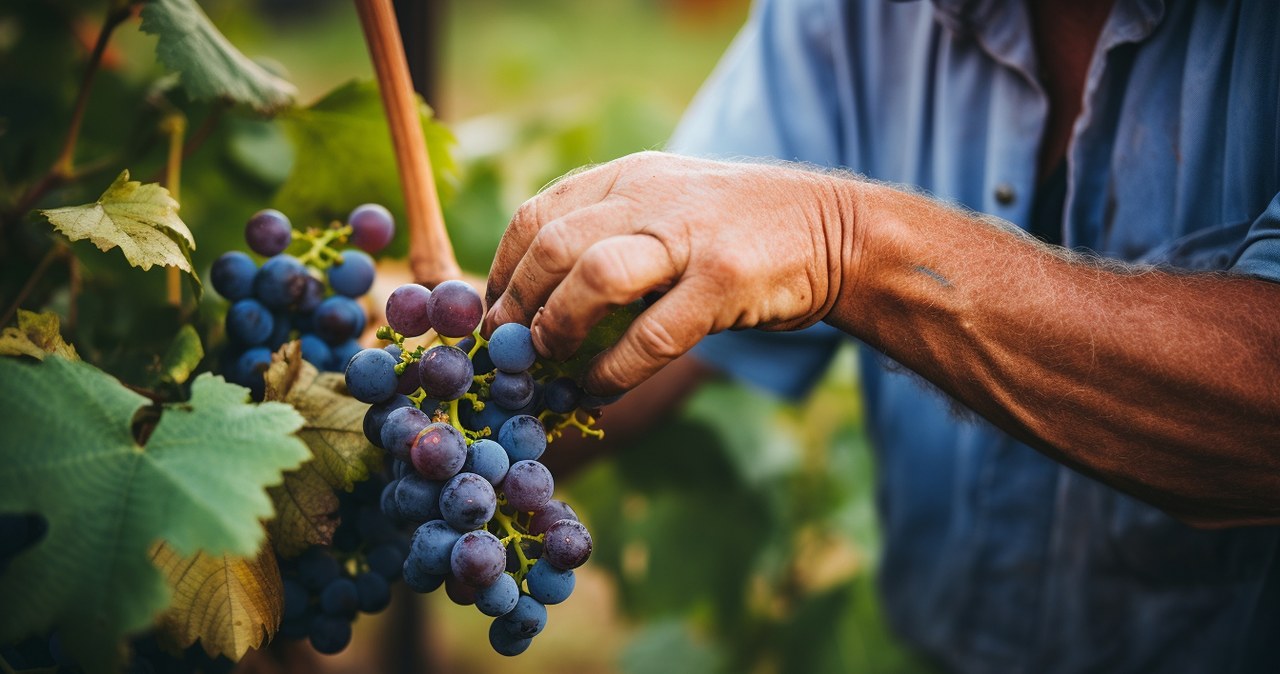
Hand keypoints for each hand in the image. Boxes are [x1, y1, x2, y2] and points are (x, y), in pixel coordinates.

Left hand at [483, 151, 857, 394]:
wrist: (837, 231)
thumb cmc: (738, 233)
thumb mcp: (669, 208)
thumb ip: (611, 236)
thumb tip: (536, 307)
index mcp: (629, 177)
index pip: (538, 215)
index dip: (502, 271)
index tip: (494, 316)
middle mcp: (652, 196)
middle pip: (552, 245)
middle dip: (517, 305)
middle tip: (507, 350)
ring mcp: (690, 236)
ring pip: (593, 277)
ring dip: (557, 329)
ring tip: (547, 364)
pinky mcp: (726, 280)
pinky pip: (651, 335)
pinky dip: (614, 370)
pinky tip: (600, 388)